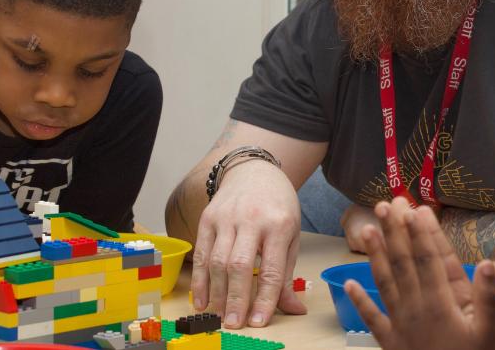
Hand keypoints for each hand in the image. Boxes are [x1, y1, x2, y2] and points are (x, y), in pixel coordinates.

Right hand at [190, 160, 306, 328]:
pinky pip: (200, 253)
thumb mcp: (291, 235)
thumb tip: (294, 310)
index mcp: (279, 225)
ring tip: (219, 316)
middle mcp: (251, 220)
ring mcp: (226, 218)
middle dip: (236, 299)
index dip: (265, 298)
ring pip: (217, 261)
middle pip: (239, 266)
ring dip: (217, 293)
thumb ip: (287, 274)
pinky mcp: (208, 218)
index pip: (271, 269)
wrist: (254, 171)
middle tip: (234, 324)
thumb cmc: (277, 206)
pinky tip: (202, 300)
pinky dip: (199, 280)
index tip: (259, 321)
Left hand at [345, 198, 494, 349]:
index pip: (429, 259)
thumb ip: (489, 296)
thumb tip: (491, 261)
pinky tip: (348, 284)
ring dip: (376, 255)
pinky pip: (373, 319)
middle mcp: (417, 308)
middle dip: (395, 232)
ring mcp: (401, 325)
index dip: (422, 232)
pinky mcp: (391, 343)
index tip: (415, 207)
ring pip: (385, 283)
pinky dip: (360, 302)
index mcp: (442, 304)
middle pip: (404, 263)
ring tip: (366, 228)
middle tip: (387, 203)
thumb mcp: (492, 332)